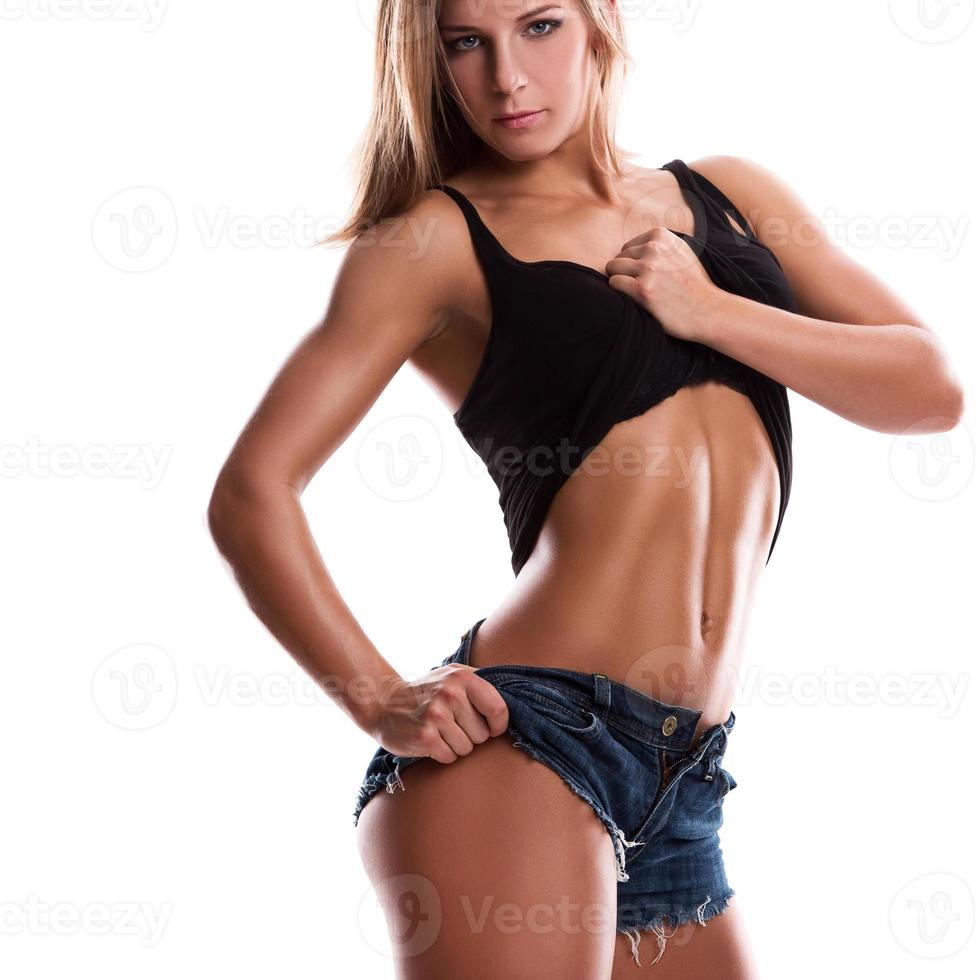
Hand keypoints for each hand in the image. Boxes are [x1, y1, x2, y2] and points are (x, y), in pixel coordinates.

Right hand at [370, 664, 509, 763]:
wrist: (384, 702)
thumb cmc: (427, 692)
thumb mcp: (453, 676)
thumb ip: (482, 685)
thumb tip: (521, 700)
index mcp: (463, 677)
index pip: (499, 709)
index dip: (499, 726)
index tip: (491, 728)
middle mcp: (450, 693)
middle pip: (483, 735)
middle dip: (471, 735)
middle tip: (452, 724)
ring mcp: (436, 715)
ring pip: (467, 749)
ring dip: (455, 746)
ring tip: (439, 731)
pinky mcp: (424, 737)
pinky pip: (450, 757)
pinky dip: (442, 754)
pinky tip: (430, 740)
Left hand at [605, 226, 725, 341]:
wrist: (708, 310)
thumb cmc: (693, 285)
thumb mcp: (681, 252)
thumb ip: (660, 245)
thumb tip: (632, 245)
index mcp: (662, 236)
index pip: (628, 247)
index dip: (633, 264)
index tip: (648, 277)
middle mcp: (654, 248)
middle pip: (619, 257)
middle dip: (625, 273)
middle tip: (643, 288)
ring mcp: (648, 268)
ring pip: (613, 268)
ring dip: (620, 281)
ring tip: (638, 293)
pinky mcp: (642, 289)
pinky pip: (614, 283)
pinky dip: (619, 292)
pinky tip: (635, 299)